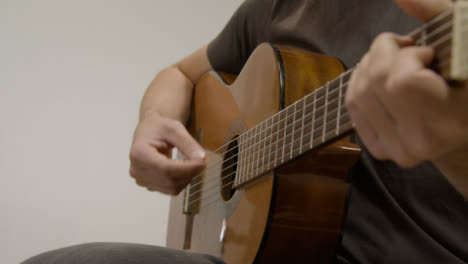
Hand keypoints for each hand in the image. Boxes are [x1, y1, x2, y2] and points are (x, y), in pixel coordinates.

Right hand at [129, 112, 205, 194]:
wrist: (148, 132)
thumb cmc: (158, 128)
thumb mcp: (174, 128)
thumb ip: (188, 143)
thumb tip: (201, 158)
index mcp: (139, 153)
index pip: (165, 168)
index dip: (187, 168)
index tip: (202, 162)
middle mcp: (137, 169)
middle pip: (169, 180)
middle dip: (190, 172)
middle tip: (202, 160)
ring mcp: (141, 179)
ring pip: (172, 188)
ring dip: (187, 177)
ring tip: (192, 162)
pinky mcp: (149, 185)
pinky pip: (170, 189)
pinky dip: (182, 181)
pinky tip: (184, 169)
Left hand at [345, 0, 467, 167]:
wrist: (465, 126)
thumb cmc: (466, 78)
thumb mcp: (462, 42)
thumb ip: (436, 12)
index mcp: (451, 120)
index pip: (401, 81)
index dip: (407, 56)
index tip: (426, 53)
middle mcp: (421, 142)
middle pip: (374, 82)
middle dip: (385, 52)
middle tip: (408, 52)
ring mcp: (397, 150)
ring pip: (357, 93)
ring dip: (370, 65)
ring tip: (397, 63)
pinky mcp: (380, 150)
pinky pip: (352, 106)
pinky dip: (362, 82)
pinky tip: (383, 79)